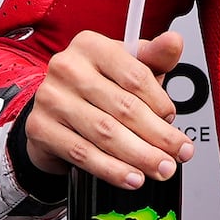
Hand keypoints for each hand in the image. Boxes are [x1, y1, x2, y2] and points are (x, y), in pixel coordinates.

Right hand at [20, 27, 197, 188]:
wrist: (56, 113)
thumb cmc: (98, 88)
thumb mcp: (127, 68)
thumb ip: (155, 58)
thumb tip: (175, 41)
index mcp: (91, 46)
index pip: (135, 76)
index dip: (161, 103)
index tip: (175, 121)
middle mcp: (67, 67)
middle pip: (123, 107)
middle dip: (158, 136)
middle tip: (179, 154)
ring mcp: (51, 98)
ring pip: (105, 133)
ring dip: (139, 156)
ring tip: (161, 169)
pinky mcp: (40, 128)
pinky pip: (83, 154)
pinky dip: (111, 170)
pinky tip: (132, 178)